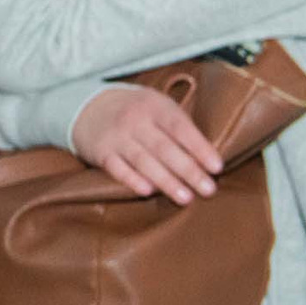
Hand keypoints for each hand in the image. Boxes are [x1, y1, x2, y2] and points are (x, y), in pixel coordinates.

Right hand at [71, 84, 220, 204]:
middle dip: (188, 170)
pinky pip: (117, 168)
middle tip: (208, 190)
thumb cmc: (136, 111)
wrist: (88, 106)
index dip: (200, 148)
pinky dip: (132, 179)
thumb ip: (180, 127)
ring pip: (143, 161)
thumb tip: (208, 158)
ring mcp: (116, 136)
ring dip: (166, 181)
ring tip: (186, 198)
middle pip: (164, 148)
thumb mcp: (158, 106)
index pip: (181, 128)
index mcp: (154, 106)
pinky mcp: (100, 152)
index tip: (217, 167)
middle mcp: (134, 120)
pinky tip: (148, 191)